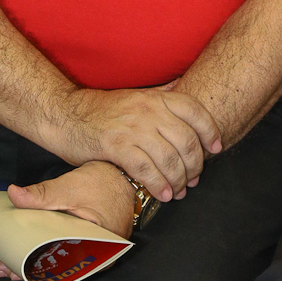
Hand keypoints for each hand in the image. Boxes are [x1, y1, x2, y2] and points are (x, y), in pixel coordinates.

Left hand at [0, 162, 136, 280]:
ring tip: (9, 261)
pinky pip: (68, 253)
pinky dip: (49, 251)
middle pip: (58, 268)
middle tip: (1, 268)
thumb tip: (13, 194)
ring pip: (62, 262)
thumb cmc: (104, 180)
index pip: (58, 267)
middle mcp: (99, 258)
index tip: (8, 268)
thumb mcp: (70, 185)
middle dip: (29, 269)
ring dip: (36, 261)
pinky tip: (30, 250)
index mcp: (98, 249)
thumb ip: (43, 194)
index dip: (31, 269)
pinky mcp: (91, 244)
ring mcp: (96, 252)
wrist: (125, 172)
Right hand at [62, 86, 221, 201]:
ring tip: (178, 192)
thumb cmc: (102, 110)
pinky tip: (162, 194)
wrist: (66, 114)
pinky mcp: (116, 146)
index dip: (210, 131)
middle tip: (193, 180)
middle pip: (187, 140)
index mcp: (156, 97)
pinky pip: (146, 170)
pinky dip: (158, 185)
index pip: (195, 111)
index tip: (216, 149)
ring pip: (169, 158)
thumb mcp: (136, 95)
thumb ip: (160, 94)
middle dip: (195, 165)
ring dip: (179, 181)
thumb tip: (182, 86)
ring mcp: (133, 127)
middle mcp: (148, 109)